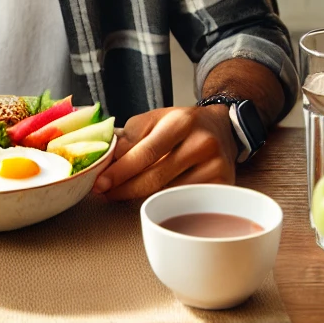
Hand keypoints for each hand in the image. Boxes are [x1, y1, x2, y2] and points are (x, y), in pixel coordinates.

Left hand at [91, 104, 237, 199]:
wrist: (222, 127)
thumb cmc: (183, 124)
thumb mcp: (155, 119)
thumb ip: (129, 138)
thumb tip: (107, 162)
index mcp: (181, 122)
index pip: (146, 152)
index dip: (121, 171)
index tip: (101, 182)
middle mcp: (202, 143)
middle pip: (156, 178)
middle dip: (124, 188)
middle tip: (104, 193)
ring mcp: (215, 167)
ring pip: (168, 194)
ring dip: (140, 197)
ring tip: (123, 193)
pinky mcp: (222, 186)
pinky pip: (184, 202)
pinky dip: (164, 203)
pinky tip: (152, 198)